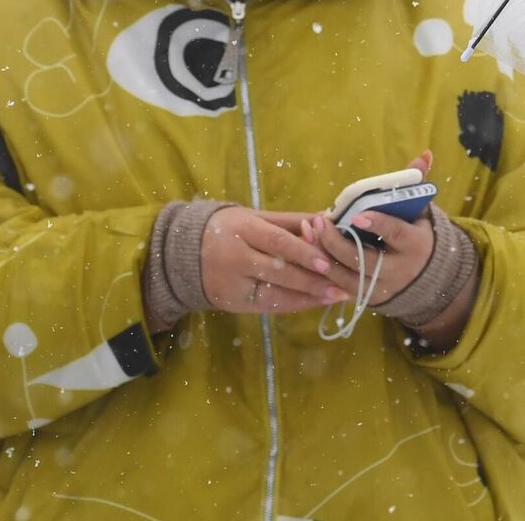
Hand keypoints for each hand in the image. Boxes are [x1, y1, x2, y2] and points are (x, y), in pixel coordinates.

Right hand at [201, 207, 347, 313]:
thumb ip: (290, 221)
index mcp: (242, 229)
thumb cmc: (228, 229)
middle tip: (342, 284)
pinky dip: (293, 305)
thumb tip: (327, 219)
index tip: (327, 261)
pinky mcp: (233, 303)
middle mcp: (235, 258)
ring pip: (274, 293)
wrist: (182, 253)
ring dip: (308, 296)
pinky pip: (268, 306)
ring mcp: (233, 284)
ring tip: (335, 296)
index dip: (303, 252)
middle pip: (278, 270)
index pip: (277, 242)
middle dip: (311, 279)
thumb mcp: (254, 217)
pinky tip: (314, 303)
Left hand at [302, 151, 435, 306]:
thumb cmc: (417, 235)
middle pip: (364, 260)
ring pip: (346, 277)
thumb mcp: (420, 211)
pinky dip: (321, 270)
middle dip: (338, 242)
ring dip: (324, 255)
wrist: (425, 277)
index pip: (395, 234)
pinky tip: (308, 249)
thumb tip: (424, 153)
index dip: (377, 225)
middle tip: (320, 221)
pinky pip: (337, 288)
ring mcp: (379, 288)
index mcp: (414, 244)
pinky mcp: (364, 298)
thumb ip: (416, 183)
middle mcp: (397, 270)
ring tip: (310, 231)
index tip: (357, 215)